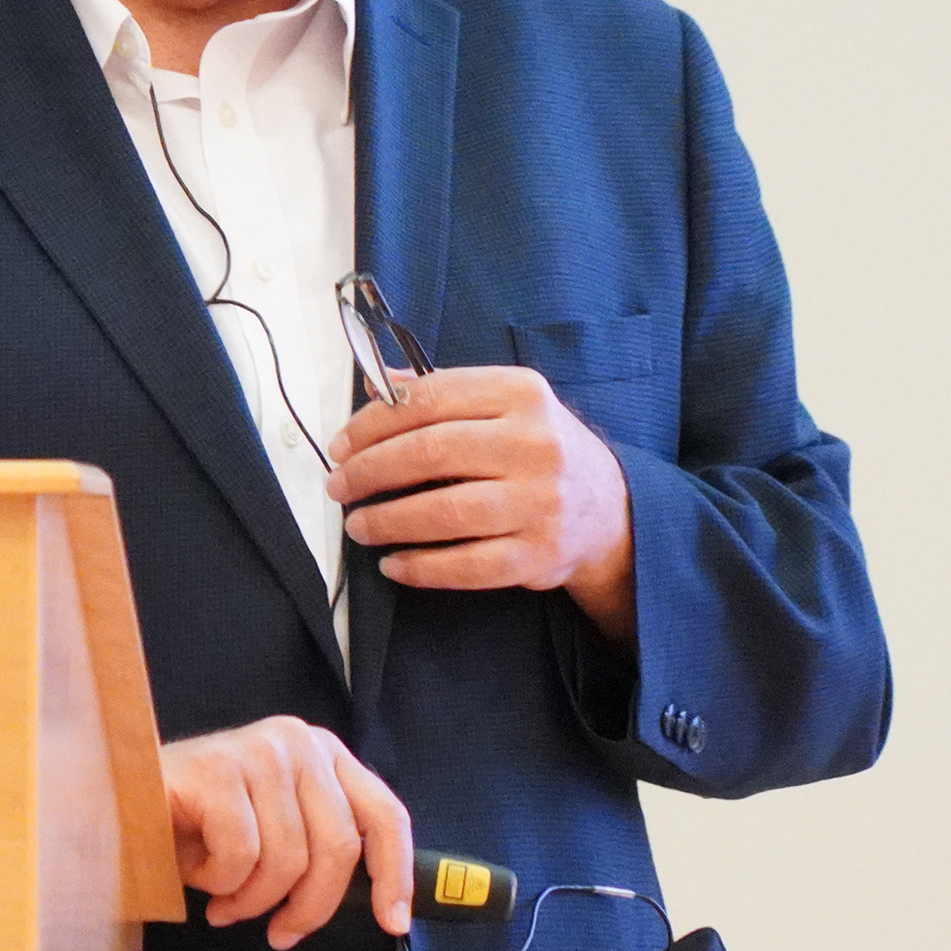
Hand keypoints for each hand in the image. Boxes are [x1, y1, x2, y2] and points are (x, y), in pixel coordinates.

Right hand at [160, 717, 414, 948]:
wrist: (119, 805)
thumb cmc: (196, 826)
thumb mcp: (274, 831)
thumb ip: (320, 846)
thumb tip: (378, 902)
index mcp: (322, 755)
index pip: (383, 814)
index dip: (394, 874)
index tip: (393, 922)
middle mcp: (297, 742)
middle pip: (339, 849)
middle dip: (309, 908)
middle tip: (278, 933)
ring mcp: (258, 751)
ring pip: (287, 860)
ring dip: (251, 899)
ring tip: (222, 896)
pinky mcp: (216, 769)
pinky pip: (241, 855)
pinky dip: (219, 882)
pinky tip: (196, 873)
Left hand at [326, 366, 637, 636]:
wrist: (610, 509)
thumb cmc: (540, 451)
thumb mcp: (506, 405)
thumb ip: (444, 391)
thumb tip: (378, 382)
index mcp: (521, 394)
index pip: (430, 400)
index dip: (373, 423)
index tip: (340, 445)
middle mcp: (535, 444)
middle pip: (431, 453)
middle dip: (370, 471)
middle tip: (339, 486)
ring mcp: (540, 502)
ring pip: (445, 512)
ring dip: (387, 521)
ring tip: (358, 525)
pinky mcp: (538, 554)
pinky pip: (467, 565)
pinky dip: (421, 567)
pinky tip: (393, 564)